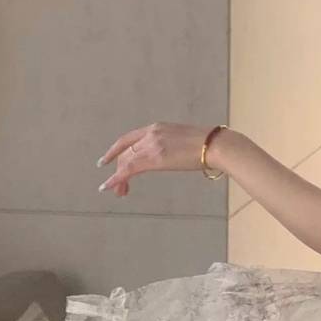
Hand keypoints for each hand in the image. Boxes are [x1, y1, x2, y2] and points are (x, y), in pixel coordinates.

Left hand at [97, 121, 225, 196]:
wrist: (215, 145)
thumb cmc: (207, 145)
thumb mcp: (181, 140)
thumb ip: (169, 146)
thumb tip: (168, 156)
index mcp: (157, 127)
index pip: (128, 139)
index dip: (114, 150)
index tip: (105, 160)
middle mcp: (150, 134)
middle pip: (125, 153)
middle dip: (118, 170)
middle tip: (118, 187)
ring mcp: (151, 145)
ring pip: (125, 162)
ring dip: (118, 179)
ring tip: (119, 192)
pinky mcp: (154, 158)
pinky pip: (128, 170)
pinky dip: (115, 179)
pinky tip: (109, 187)